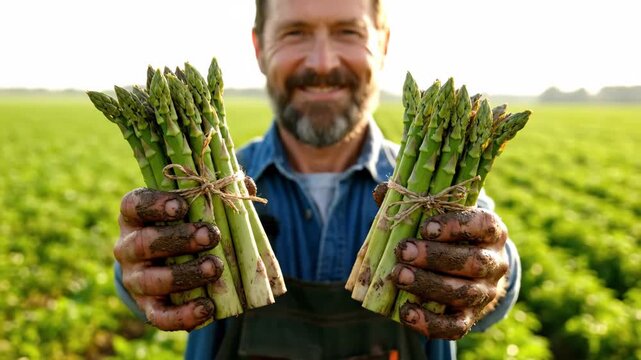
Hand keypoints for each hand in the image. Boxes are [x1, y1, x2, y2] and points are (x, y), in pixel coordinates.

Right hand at [113, 188, 223, 330]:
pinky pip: (160, 316)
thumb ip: (216, 191)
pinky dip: (183, 315)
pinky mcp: (147, 306)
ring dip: (186, 275)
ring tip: (215, 268)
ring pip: (153, 280)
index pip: (135, 205)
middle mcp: (128, 247)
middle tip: (212, 235)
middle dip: (180, 239)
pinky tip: (207, 308)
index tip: (182, 205)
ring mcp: (135, 279)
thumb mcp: (194, 205)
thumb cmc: (184, 224)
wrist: (167, 265)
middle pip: (145, 243)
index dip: (155, 204)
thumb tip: (246, 183)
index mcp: (135, 216)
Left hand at [392, 208, 508, 338]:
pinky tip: (406, 312)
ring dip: (429, 285)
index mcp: (491, 231)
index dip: (456, 226)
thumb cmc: (444, 235)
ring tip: (398, 276)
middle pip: (473, 261)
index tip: (426, 227)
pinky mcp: (471, 317)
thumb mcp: (436, 215)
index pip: (483, 224)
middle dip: (435, 257)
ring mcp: (485, 292)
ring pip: (464, 293)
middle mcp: (495, 262)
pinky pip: (456, 326)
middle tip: (403, 251)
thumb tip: (382, 192)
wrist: (466, 272)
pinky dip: (430, 321)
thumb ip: (411, 202)